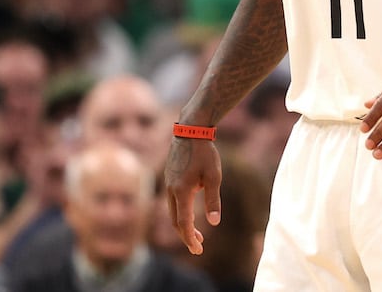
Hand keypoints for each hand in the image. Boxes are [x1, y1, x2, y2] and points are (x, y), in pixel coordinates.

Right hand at [164, 137, 222, 254]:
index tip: (198, 250)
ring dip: (183, 224)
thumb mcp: (214, 176)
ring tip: (198, 233)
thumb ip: (213, 200)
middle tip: (199, 246)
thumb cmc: (205, 153)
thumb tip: (214, 223)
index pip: (183, 223)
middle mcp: (171, 190)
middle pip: (175, 221)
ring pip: (173, 211)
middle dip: (186, 235)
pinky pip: (173, 201)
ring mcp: (168, 184)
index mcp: (181, 191)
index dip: (190, 239)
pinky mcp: (169, 178)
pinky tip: (192, 211)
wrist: (190, 130)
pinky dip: (181, 212)